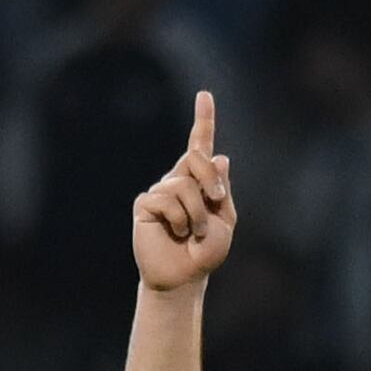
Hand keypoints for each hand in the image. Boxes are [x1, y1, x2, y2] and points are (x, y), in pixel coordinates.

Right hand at [129, 91, 236, 292]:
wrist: (184, 276)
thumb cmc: (205, 251)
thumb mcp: (224, 220)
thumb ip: (221, 189)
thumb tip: (220, 156)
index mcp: (198, 181)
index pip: (199, 145)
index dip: (203, 119)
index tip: (205, 95)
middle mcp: (177, 180)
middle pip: (196, 157)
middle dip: (211, 180)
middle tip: (217, 203)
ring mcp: (160, 191)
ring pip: (183, 184)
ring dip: (197, 213)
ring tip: (193, 232)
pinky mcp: (146, 204)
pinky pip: (166, 200)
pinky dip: (179, 220)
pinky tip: (176, 233)